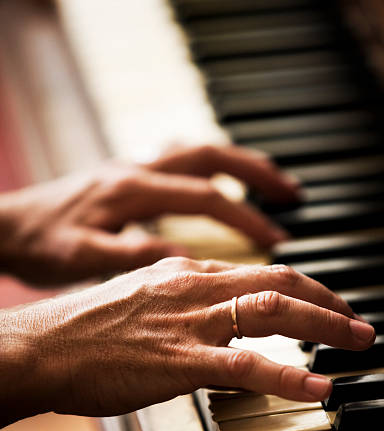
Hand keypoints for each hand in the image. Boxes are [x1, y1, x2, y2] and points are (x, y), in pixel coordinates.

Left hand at [0, 145, 297, 285]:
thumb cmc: (41, 245)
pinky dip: (212, 171)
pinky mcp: (130, 179)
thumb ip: (135, 256)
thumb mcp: (83, 258)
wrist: (7, 229)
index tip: (278, 238)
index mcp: (131, 190)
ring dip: (239, 166)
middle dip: (257, 174)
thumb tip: (190, 259)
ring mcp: (134, 170)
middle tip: (292, 193)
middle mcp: (137, 171)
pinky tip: (222, 186)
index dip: (247, 218)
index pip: (205, 197)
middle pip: (211, 157)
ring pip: (199, 154)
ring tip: (273, 185)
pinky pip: (181, 164)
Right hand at [0, 258, 374, 425]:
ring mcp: (188, 322)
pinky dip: (288, 376)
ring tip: (357, 341)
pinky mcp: (178, 360)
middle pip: (279, 283)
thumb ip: (182, 308)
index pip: (258, 273)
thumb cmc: (82, 330)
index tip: (324, 303)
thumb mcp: (140, 302)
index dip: (302, 287)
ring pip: (274, 313)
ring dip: (326, 326)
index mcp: (183, 271)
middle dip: (329, 301)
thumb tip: (216, 327)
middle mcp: (192, 286)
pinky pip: (246, 366)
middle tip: (357, 321)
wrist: (38, 347)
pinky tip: (317, 387)